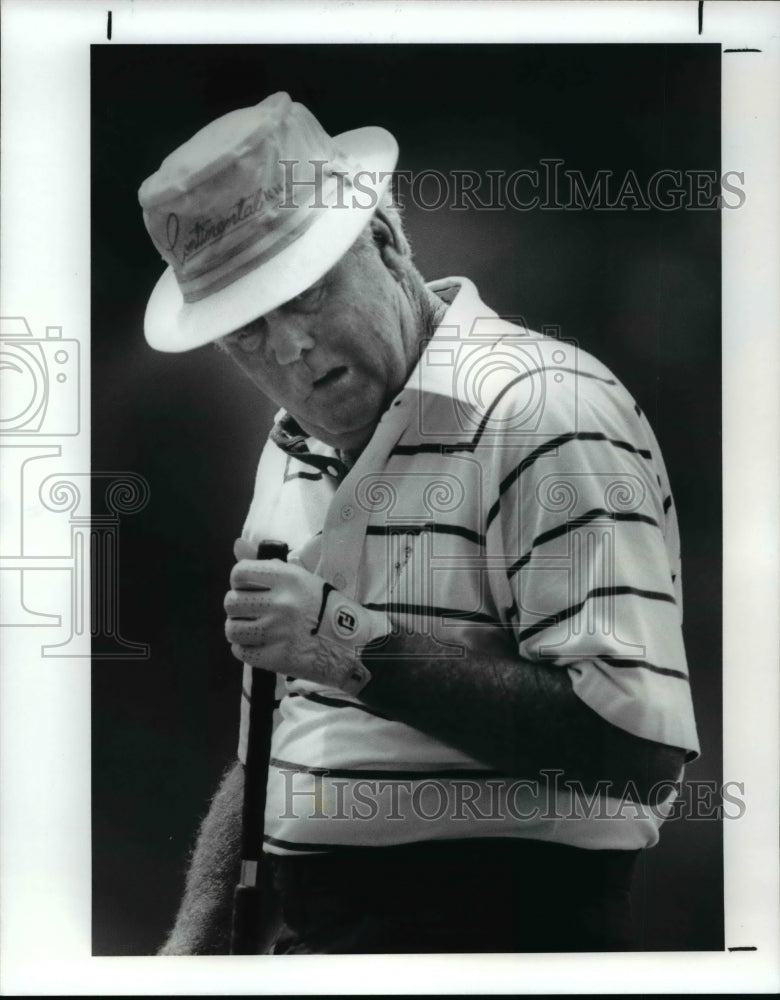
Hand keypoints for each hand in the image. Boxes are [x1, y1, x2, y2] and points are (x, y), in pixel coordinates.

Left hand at [224, 556, 390, 694]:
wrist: (351, 644)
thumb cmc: (324, 608)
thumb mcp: (301, 578)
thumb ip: (266, 563)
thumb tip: (236, 544)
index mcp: (288, 578)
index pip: (239, 573)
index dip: (240, 581)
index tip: (250, 588)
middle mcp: (281, 603)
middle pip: (231, 602)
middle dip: (237, 607)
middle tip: (252, 612)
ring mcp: (278, 632)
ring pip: (232, 628)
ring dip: (239, 629)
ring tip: (254, 629)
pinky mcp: (276, 657)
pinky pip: (241, 651)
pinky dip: (246, 649)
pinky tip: (262, 644)